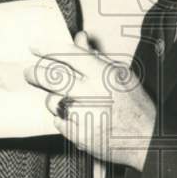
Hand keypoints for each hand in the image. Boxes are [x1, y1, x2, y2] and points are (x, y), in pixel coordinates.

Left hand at [24, 31, 154, 169]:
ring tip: (66, 100)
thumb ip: (95, 56)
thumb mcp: (120, 73)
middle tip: (30, 72)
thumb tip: (79, 38)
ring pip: (52, 101)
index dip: (48, 49)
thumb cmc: (135, 105)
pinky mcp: (80, 135)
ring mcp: (84, 116)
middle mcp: (92, 93)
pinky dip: (63, 118)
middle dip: (35, 73)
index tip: (35, 47)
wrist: (146, 139)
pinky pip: (58, 122)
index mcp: (103, 74)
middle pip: (51, 78)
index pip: (69, 55)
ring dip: (55, 99)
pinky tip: (75, 117)